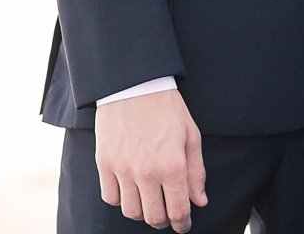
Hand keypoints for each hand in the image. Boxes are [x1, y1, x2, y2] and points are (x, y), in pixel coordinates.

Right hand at [93, 89, 206, 230]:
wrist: (134, 84)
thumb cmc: (166, 107)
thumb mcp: (191, 135)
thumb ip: (196, 172)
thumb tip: (199, 202)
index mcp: (173, 165)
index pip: (178, 211)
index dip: (182, 223)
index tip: (182, 225)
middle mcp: (147, 172)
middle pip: (153, 217)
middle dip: (163, 220)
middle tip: (167, 213)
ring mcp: (123, 169)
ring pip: (131, 211)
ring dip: (142, 211)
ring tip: (148, 200)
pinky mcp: (104, 164)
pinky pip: (111, 197)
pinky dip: (121, 199)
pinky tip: (130, 189)